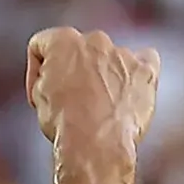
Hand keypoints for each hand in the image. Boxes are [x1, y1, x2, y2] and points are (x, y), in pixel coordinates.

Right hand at [25, 27, 161, 163]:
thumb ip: (46, 77)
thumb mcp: (39, 98)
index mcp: (64, 42)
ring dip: (104, 75)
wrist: (96, 143)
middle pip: (80, 50)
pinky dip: (136, 74)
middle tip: (70, 100)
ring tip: (99, 106)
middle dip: (75, 71)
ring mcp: (123, 54)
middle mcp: (95, 40)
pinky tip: (127, 91)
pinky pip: (143, 62)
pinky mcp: (145, 70)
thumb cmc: (66, 124)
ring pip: (111, 58)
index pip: (44, 44)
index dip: (38, 71)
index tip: (41, 91)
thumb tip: (55, 80)